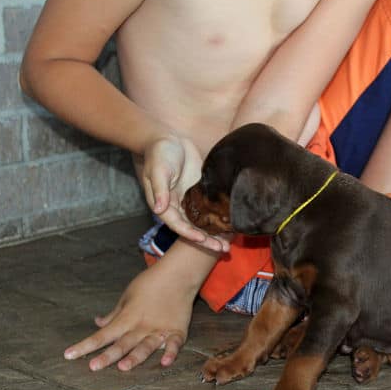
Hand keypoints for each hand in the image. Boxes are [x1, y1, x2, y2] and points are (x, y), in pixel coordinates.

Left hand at [63, 259, 195, 371]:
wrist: (177, 274)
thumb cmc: (149, 284)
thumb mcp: (127, 296)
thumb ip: (114, 314)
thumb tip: (98, 322)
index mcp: (127, 318)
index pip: (102, 335)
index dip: (85, 345)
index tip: (68, 355)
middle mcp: (141, 326)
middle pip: (122, 344)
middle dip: (107, 356)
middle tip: (93, 367)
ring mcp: (160, 330)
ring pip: (145, 346)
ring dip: (135, 357)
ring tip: (124, 367)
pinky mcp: (177, 331)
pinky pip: (174, 344)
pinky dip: (170, 353)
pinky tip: (165, 363)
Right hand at [141, 135, 228, 252]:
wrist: (169, 139)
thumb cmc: (160, 153)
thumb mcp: (158, 169)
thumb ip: (160, 189)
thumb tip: (160, 209)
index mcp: (164, 205)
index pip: (177, 224)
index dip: (189, 233)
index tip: (202, 240)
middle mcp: (177, 207)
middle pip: (192, 229)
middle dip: (206, 241)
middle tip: (222, 250)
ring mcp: (189, 201)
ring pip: (202, 223)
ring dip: (214, 235)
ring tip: (228, 246)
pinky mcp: (200, 194)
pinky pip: (209, 211)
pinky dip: (218, 220)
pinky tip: (232, 227)